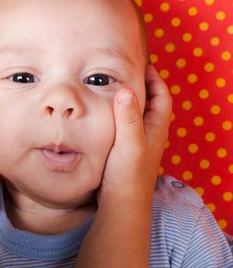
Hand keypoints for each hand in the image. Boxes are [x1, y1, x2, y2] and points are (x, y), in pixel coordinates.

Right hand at [99, 64, 171, 203]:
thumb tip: (127, 91)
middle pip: (151, 102)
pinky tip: (105, 112)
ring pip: (137, 112)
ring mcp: (138, 140)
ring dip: (130, 99)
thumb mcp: (130, 144)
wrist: (121, 201)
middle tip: (125, 72)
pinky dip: (119, 112)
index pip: (162, 97)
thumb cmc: (128, 174)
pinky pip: (125, 122)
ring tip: (113, 87)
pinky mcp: (126, 147)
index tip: (142, 65)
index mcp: (156, 128)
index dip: (155, 79)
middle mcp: (150, 132)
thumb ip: (129, 118)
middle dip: (142, 85)